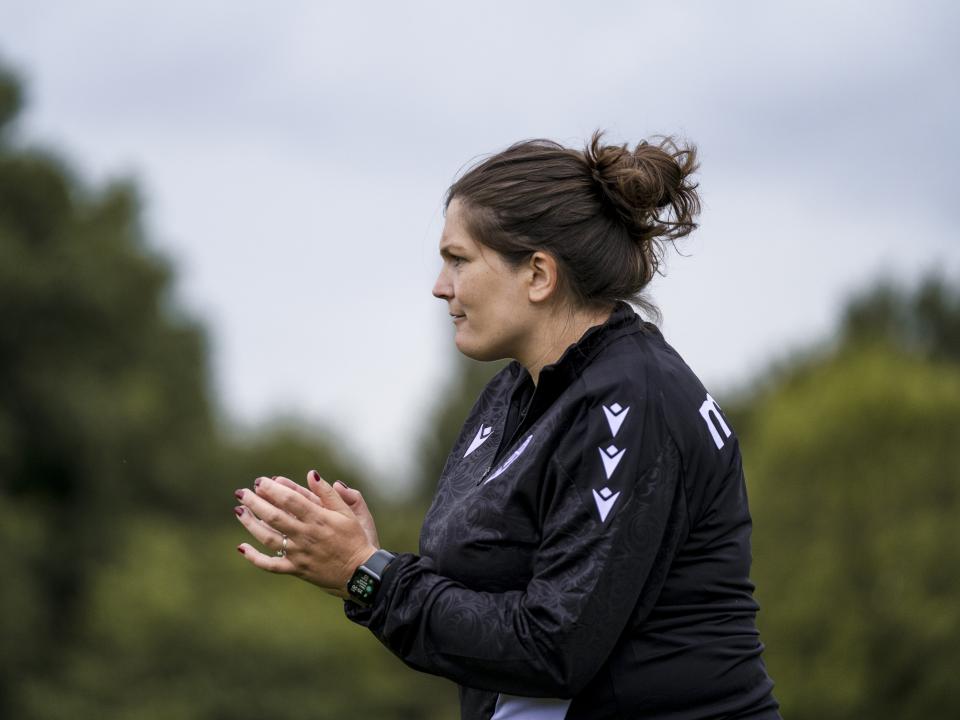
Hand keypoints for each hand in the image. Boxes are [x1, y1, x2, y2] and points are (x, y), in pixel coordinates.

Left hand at [234, 471, 377, 597]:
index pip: (290, 499)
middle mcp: (305, 536)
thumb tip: (311, 474)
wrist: (360, 573)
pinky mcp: (296, 569)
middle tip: (242, 492)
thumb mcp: (347, 512)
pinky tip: (242, 547)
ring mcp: (299, 554)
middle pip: (274, 516)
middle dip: (255, 503)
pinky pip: (271, 565)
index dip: (272, 489)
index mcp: (318, 519)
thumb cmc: (355, 539)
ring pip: (268, 538)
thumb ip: (328, 493)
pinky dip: (254, 558)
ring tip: (239, 511)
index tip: (260, 481)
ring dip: (251, 524)